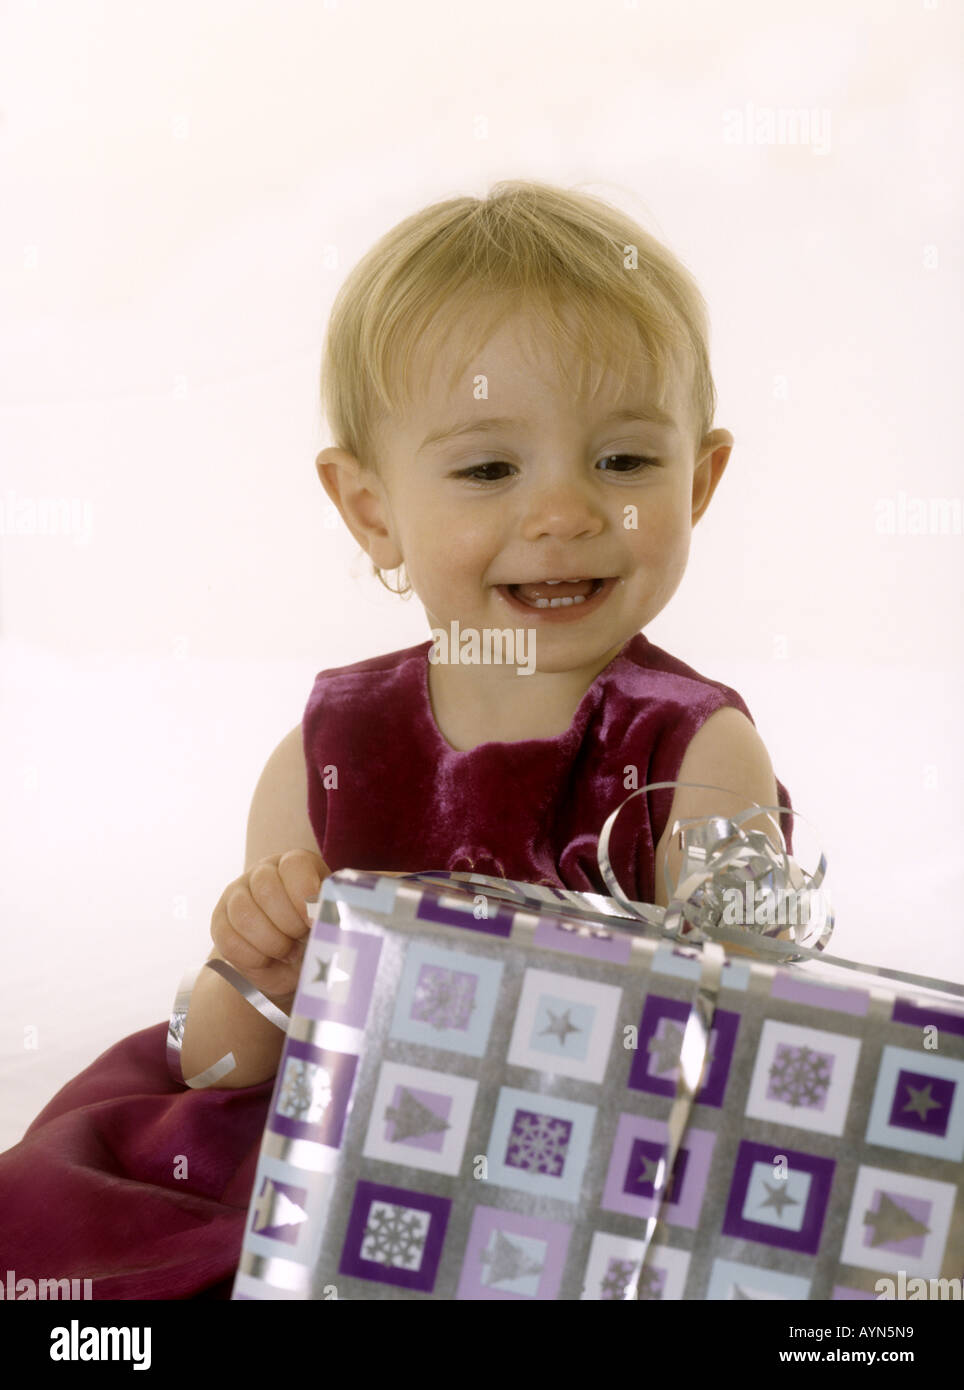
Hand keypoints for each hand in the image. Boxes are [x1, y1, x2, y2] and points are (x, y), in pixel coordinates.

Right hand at [210, 850, 329, 999]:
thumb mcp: (330, 923)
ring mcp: (237, 894)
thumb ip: (332, 914)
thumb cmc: (317, 937)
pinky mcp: (220, 921)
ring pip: (244, 913)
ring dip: (271, 942)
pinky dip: (252, 957)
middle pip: (266, 888)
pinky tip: (268, 959)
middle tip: (301, 940)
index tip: (313, 922)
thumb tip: (326, 919)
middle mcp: (264, 871)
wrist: (290, 965)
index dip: (303, 894)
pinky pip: (228, 939)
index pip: (293, 864)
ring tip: (288, 952)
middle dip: (288, 924)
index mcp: (296, 864)